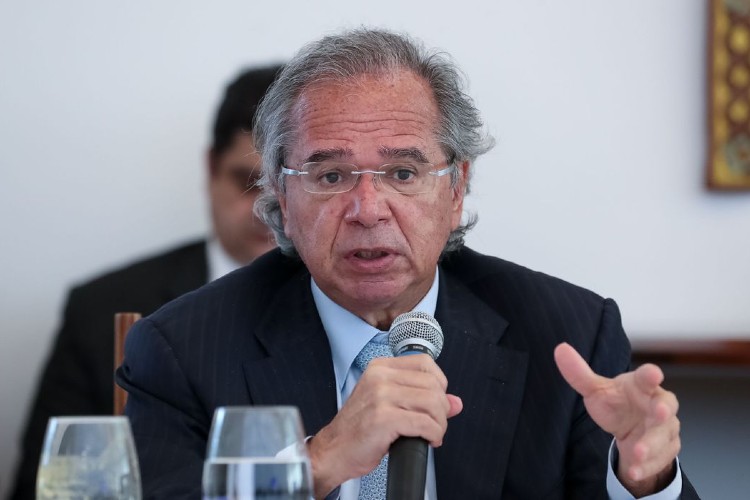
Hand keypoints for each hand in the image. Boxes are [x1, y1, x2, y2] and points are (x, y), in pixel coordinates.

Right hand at [307, 354, 462, 498]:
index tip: (436, 402)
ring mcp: (381, 396)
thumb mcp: (389, 405)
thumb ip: (422, 399)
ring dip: (439, 424)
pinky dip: (433, 435)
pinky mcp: (384, 418)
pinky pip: (425, 423)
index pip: (425, 363)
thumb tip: (456, 402)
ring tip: (431, 434)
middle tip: (434, 424)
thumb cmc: (359, 429)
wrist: (334, 450)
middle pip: (433, 385)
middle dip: (441, 409)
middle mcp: (380, 377)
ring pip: (433, 403)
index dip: (439, 383)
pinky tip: (427, 440)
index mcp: (380, 367)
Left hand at [554, 343, 679, 496]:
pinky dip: (647, 466)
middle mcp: (658, 404)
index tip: (653, 372)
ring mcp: (665, 428)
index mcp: (642, 385)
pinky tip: (635, 471)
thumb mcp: (596, 390)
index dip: (650, 374)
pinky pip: (659, 459)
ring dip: (651, 445)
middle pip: (665, 406)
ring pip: (662, 436)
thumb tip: (560, 349)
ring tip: (637, 452)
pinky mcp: (666, 449)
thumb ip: (579, 373)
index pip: (647, 377)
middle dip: (663, 410)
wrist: (630, 430)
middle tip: (660, 412)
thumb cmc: (618, 403)